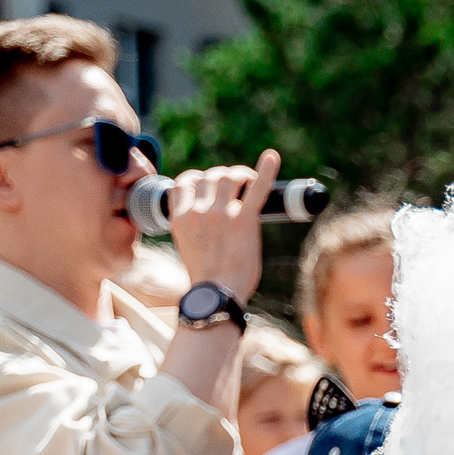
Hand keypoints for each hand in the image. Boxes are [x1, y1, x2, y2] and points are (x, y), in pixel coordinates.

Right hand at [166, 149, 280, 302]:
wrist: (217, 296)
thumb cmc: (207, 279)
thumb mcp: (188, 246)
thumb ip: (195, 226)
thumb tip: (212, 215)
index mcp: (180, 218)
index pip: (184, 182)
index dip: (199, 179)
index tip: (210, 186)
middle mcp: (198, 212)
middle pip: (210, 176)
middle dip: (224, 177)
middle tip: (238, 186)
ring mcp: (221, 214)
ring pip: (228, 176)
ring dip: (240, 175)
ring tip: (249, 181)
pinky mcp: (244, 220)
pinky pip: (257, 189)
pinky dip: (266, 171)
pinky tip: (272, 158)